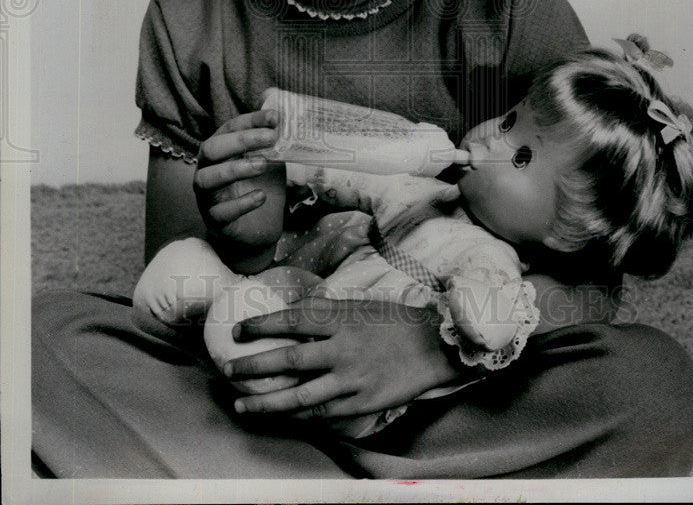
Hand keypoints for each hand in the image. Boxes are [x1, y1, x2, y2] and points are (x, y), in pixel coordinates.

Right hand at [194, 109, 286, 262]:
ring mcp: (207, 196)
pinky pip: (220, 212)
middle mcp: (207, 169)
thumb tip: (271, 96)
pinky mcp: (215, 220)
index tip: (275, 117)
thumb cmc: (260, 186)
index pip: (229, 128)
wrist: (259, 228)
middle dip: (240, 141)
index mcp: (220, 150)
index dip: (251, 121)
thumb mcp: (269, 157)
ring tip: (263, 165)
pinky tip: (261, 197)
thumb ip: (268, 132)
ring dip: (236, 169)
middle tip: (271, 138)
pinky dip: (241, 203)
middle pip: (211, 149)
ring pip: (207, 179)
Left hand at [223, 297, 462, 419]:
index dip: (262, 324)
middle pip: (289, 359)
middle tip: (228, 370)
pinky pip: (322, 414)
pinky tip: (281, 419)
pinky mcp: (361, 403)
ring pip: (300, 396)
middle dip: (254, 366)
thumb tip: (293, 314)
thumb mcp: (359, 306)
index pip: (292, 319)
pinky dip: (298, 417)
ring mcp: (351, 379)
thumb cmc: (394, 321)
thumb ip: (327, 314)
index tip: (239, 330)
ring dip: (266, 403)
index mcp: (341, 319)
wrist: (432, 346)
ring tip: (241, 406)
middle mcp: (342, 349)